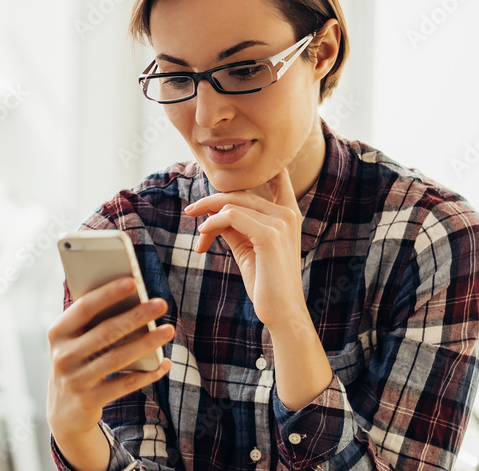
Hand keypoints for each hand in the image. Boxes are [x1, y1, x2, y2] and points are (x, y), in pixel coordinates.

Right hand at [46, 276, 173, 441]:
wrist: (62, 411)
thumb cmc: (77, 361)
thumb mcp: (74, 341)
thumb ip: (93, 322)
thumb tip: (133, 299)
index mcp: (58, 332)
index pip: (84, 307)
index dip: (108, 293)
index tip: (133, 281)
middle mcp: (63, 355)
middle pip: (106, 331)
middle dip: (136, 316)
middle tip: (160, 304)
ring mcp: (75, 379)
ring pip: (118, 357)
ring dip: (147, 343)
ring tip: (168, 330)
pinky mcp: (90, 400)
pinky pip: (125, 384)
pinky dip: (147, 374)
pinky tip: (164, 363)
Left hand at [184, 168, 305, 329]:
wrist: (282, 312)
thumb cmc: (265, 281)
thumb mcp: (248, 247)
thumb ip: (235, 226)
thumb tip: (212, 212)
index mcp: (288, 214)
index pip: (278, 178)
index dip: (259, 168)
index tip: (235, 167)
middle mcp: (288, 214)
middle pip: (240, 193)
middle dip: (211, 204)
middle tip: (191, 213)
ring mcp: (281, 222)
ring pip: (232, 204)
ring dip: (208, 219)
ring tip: (200, 239)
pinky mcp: (270, 235)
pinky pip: (231, 216)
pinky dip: (212, 224)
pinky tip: (203, 237)